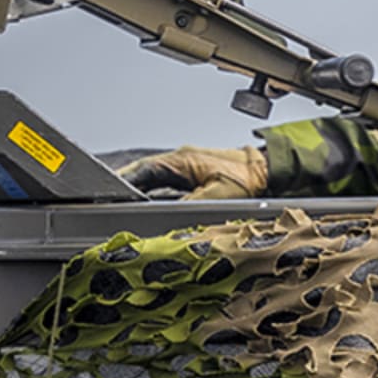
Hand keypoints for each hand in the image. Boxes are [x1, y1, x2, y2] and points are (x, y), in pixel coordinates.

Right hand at [121, 145, 269, 198]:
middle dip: (127, 187)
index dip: (124, 180)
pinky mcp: (195, 177)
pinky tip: (151, 207)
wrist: (270, 170)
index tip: (107, 190)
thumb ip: (189, 204)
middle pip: (145, 174)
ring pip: (155, 180)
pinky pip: (167, 185)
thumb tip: (166, 216)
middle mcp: (182, 161)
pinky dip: (155, 195)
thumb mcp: (217, 195)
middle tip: (109, 201)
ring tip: (126, 206)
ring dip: (141, 191)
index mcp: (182, 160)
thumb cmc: (248, 177)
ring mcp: (188, 168)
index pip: (143, 169)